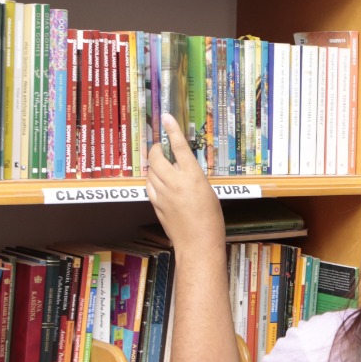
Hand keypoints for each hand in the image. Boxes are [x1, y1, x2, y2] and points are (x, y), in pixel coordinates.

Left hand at [146, 114, 222, 253]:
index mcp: (193, 177)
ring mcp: (163, 194)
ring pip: (150, 171)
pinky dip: (152, 180)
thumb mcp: (208, 191)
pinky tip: (157, 181)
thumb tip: (181, 166)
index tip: (166, 117)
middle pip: (157, 158)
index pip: (180, 147)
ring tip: (160, 163)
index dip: (172, 131)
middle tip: (159, 146)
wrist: (198, 243)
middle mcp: (175, 183)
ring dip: (153, 164)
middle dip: (155, 149)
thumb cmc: (211, 219)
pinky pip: (149, 186)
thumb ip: (193, 177)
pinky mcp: (156, 205)